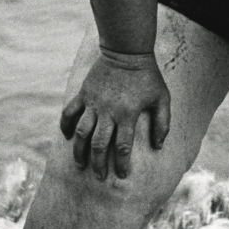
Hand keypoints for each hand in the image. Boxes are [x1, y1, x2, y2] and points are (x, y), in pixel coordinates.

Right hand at [59, 48, 170, 178]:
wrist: (127, 52)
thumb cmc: (148, 77)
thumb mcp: (162, 98)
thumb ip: (162, 123)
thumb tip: (159, 146)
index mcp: (128, 114)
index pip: (122, 146)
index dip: (121, 163)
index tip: (121, 175)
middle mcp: (108, 112)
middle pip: (99, 144)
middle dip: (98, 164)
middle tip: (99, 177)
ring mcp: (93, 103)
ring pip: (82, 133)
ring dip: (79, 151)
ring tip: (80, 165)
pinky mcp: (84, 94)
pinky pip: (70, 113)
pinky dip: (66, 126)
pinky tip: (67, 137)